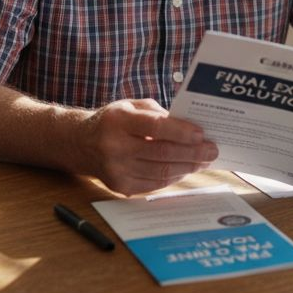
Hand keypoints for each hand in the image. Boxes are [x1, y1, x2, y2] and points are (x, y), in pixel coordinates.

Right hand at [84, 99, 218, 194]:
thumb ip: (158, 114)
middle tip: (212, 150)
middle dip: (193, 153)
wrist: (80, 144)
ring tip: (203, 161)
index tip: (201, 134)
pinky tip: (185, 169)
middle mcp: (114, 146)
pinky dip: (173, 177)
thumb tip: (190, 128)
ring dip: (187, 167)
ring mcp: (116, 170)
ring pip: (161, 172)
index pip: (155, 127)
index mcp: (118, 121)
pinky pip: (154, 184)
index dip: (181, 132)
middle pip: (162, 153)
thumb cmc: (113, 121)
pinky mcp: (119, 186)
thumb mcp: (131, 106)